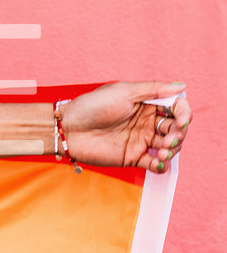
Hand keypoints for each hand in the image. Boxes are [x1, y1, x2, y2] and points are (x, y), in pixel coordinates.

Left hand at [59, 82, 190, 172]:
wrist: (68, 129)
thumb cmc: (91, 106)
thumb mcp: (123, 91)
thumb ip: (153, 89)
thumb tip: (182, 86)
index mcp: (147, 104)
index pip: (176, 109)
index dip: (184, 113)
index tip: (182, 119)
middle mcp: (147, 122)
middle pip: (176, 129)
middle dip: (179, 134)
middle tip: (169, 138)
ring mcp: (141, 140)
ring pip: (169, 147)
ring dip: (172, 150)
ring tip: (161, 152)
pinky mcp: (132, 157)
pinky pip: (154, 164)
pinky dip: (161, 166)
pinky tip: (158, 163)